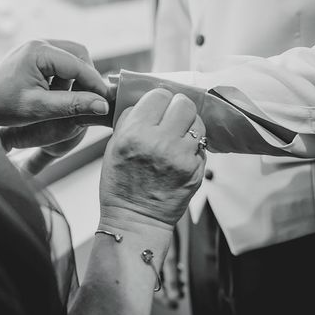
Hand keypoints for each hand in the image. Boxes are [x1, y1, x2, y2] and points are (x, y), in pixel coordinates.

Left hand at [0, 40, 114, 126]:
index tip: (108, 103)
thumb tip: (102, 106)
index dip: (96, 84)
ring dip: (77, 79)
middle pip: (79, 55)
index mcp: (40, 51)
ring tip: (70, 101)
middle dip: (88, 78)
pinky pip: (61, 63)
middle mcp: (40, 43)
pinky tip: (58, 96)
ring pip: (72, 58)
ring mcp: (37, 47)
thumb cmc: (2, 105)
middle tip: (91, 102)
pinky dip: (66, 79)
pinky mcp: (35, 56)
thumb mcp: (39, 108)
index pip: (79, 65)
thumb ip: (71, 105)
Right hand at [99, 89, 206, 230]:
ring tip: (177, 136)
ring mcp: (181, 157)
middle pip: (184, 104)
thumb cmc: (120, 184)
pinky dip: (192, 146)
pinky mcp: (196, 170)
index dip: (158, 99)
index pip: (159, 95)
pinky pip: (201, 145)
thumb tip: (147, 101)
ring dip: (188, 126)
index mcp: (135, 133)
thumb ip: (130, 119)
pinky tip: (180, 155)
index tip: (157, 106)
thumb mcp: (113, 146)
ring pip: (197, 123)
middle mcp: (160, 142)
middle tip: (171, 117)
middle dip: (177, 107)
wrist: (135, 219)